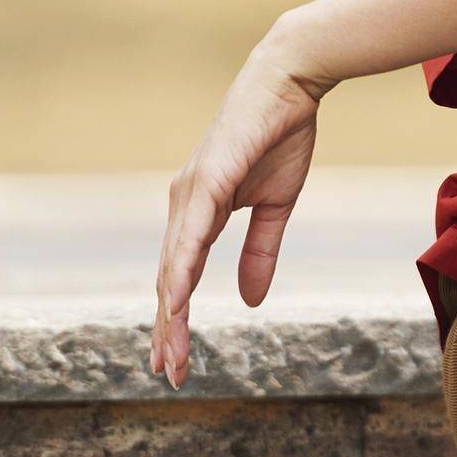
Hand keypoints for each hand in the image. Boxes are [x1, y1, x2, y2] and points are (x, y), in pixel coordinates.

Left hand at [150, 37, 327, 387]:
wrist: (289, 82)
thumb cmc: (279, 136)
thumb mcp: (275, 207)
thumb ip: (260, 252)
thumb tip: (248, 302)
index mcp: (197, 213)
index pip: (179, 277)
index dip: (176, 320)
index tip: (175, 360)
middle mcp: (184, 205)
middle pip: (167, 281)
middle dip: (166, 330)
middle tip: (168, 374)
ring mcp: (190, 193)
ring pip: (172, 266)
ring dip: (169, 313)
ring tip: (168, 353)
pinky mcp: (206, 181)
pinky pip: (189, 237)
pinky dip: (180, 271)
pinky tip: (175, 300)